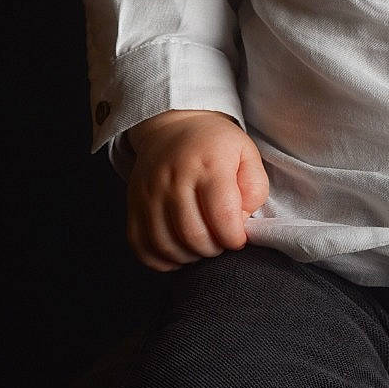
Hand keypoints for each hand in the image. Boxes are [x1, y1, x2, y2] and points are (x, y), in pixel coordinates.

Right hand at [125, 110, 269, 271]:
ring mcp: (149, 193)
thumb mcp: (247, 154)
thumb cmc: (215, 145)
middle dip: (214, 249)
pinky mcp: (133, 205)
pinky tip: (178, 251)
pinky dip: (160, 260)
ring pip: (166, 245)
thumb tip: (242, 220)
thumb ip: (255, 188)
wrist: (173, 127)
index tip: (238, 237)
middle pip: (193, 236)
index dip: (235, 238)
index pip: (222, 216)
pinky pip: (140, 246)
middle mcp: (174, 180)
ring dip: (189, 257)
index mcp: (208, 166)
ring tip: (201, 246)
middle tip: (220, 241)